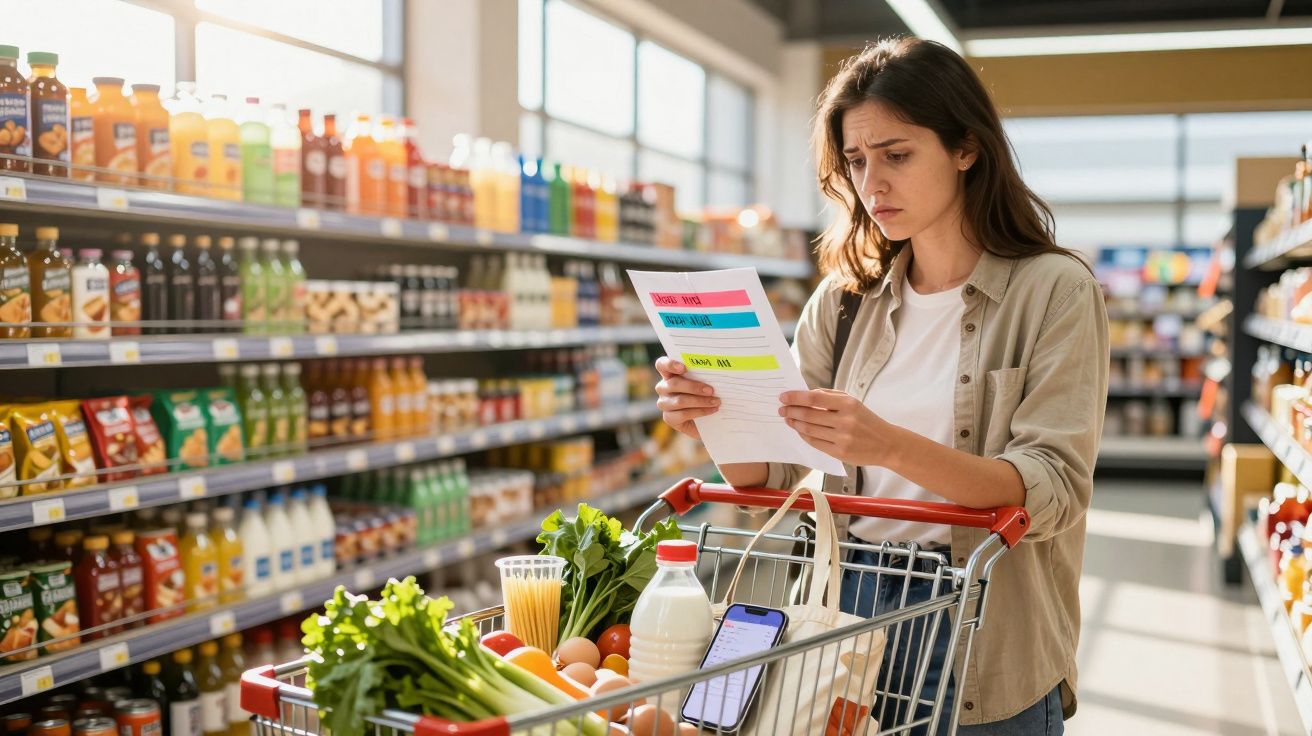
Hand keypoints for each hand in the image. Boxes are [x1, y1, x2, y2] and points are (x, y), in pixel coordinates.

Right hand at [654, 357, 719, 439]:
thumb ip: (704, 376)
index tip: (684, 367)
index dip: (670, 364)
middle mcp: (663, 388)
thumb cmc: (705, 394)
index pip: (662, 365)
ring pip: (680, 401)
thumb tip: (717, 374)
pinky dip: (700, 412)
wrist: (705, 418)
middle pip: (673, 384)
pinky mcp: (669, 418)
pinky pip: (683, 414)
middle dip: (694, 387)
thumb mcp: (704, 382)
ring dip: (700, 401)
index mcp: (669, 374)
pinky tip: (712, 410)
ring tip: (716, 401)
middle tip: (711, 390)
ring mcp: (664, 403)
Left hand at [778, 389, 895, 466]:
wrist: (887, 444)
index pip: (815, 398)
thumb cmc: (867, 420)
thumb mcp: (853, 402)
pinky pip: (815, 442)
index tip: (783, 396)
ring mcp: (842, 438)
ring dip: (795, 423)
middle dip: (791, 411)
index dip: (796, 397)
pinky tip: (799, 430)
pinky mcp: (840, 452)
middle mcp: (845, 421)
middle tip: (781, 409)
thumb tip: (806, 393)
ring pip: (809, 429)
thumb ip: (831, 396)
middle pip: (809, 414)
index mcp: (849, 404)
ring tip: (788, 419)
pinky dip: (804, 435)